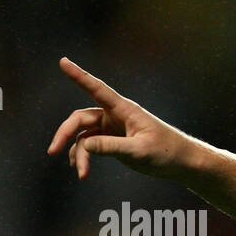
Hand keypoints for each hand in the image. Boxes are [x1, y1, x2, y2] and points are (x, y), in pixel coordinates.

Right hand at [47, 57, 195, 180]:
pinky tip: (82, 171)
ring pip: (83, 136)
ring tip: (81, 173)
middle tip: (53, 151)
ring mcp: (112, 128)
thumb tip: (84, 145)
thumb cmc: (166, 151)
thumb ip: (112, 147)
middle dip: (65, 134)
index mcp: (124, 110)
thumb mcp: (139, 151)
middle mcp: (115, 115)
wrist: (181, 163)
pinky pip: (90, 145)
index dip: (79, 75)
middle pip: (80, 119)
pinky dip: (84, 157)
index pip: (97, 89)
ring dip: (78, 153)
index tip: (62, 61)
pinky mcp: (113, 141)